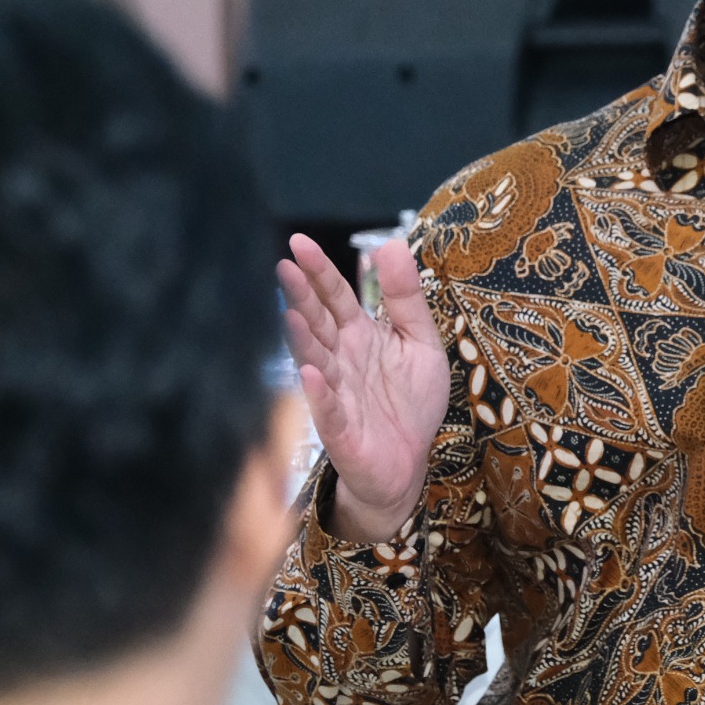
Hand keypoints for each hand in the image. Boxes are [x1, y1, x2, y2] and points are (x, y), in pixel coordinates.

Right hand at [277, 233, 450, 542]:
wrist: (409, 463)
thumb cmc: (410, 401)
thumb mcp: (420, 341)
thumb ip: (406, 298)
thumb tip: (391, 245)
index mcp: (360, 336)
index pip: (335, 297)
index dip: (319, 271)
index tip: (299, 242)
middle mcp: (341, 360)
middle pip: (318, 322)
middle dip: (301, 296)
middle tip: (284, 265)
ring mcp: (336, 393)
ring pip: (316, 360)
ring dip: (302, 339)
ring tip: (289, 313)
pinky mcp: (341, 429)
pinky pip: (328, 409)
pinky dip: (318, 393)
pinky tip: (309, 373)